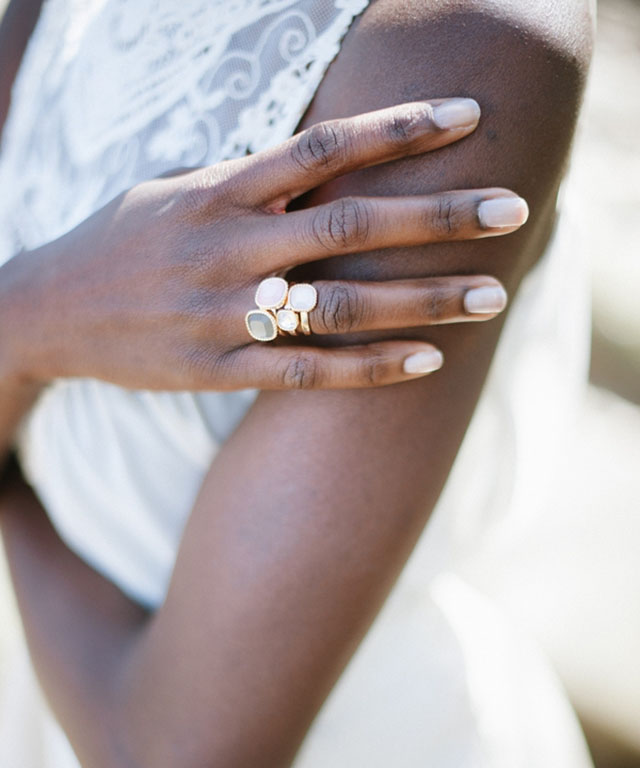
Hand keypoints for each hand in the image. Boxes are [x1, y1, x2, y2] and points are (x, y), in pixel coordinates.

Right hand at [8, 98, 527, 391]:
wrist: (49, 312)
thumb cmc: (123, 242)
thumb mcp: (177, 190)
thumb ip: (249, 182)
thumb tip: (323, 165)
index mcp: (218, 191)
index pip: (323, 148)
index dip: (398, 129)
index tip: (468, 116)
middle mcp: (227, 248)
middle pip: (350, 226)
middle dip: (436, 217)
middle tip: (511, 208)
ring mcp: (224, 314)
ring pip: (340, 306)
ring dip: (423, 301)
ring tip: (491, 295)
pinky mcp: (219, 371)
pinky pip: (308, 372)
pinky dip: (371, 368)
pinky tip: (427, 361)